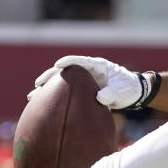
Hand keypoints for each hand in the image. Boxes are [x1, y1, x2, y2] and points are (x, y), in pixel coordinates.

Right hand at [28, 56, 143, 109]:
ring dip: (48, 89)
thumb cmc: (129, 88)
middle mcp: (88, 71)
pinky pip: (66, 92)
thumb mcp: (122, 91)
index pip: (79, 61)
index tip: (58, 66)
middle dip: (49, 77)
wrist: (134, 93)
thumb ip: (111, 93)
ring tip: (33, 97)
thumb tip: (99, 98)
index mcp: (98, 66)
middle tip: (37, 85)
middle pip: (65, 72)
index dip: (68, 62)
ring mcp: (84, 80)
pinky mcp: (83, 90)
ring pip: (62, 83)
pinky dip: (55, 97)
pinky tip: (44, 105)